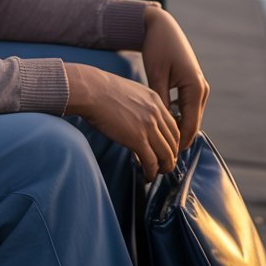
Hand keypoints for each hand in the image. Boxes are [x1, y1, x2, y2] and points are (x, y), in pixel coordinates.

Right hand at [64, 63, 179, 180]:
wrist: (91, 90)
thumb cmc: (102, 90)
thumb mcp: (130, 91)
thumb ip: (141, 105)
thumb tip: (139, 119)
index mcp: (155, 100)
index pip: (174, 127)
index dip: (173, 143)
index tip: (168, 150)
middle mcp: (156, 113)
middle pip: (173, 142)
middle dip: (171, 157)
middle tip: (165, 165)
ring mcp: (148, 126)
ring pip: (166, 154)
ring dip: (164, 167)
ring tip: (157, 173)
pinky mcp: (138, 139)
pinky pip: (152, 161)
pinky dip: (152, 172)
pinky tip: (148, 176)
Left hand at [142, 5, 209, 151]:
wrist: (161, 25)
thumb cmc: (157, 47)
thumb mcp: (156, 75)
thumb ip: (160, 101)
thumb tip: (159, 127)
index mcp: (195, 88)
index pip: (189, 126)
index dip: (177, 144)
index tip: (162, 158)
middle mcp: (201, 89)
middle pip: (192, 124)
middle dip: (177, 141)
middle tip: (159, 156)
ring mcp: (198, 86)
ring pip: (189, 117)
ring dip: (176, 129)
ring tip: (158, 143)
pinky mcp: (192, 84)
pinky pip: (186, 107)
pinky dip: (176, 117)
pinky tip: (160, 123)